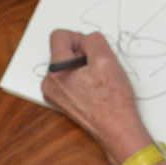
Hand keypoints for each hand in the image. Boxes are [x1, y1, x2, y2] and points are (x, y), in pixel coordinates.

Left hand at [42, 30, 152, 164]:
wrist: (116, 128)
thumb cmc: (113, 100)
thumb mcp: (107, 60)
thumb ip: (94, 40)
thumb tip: (87, 39)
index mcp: (56, 72)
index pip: (59, 36)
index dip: (80, 38)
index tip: (92, 51)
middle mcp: (49, 83)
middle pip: (62, 50)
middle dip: (82, 54)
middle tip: (98, 68)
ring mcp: (53, 93)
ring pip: (67, 64)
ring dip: (83, 66)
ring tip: (97, 80)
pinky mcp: (60, 100)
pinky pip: (68, 78)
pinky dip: (81, 78)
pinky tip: (94, 88)